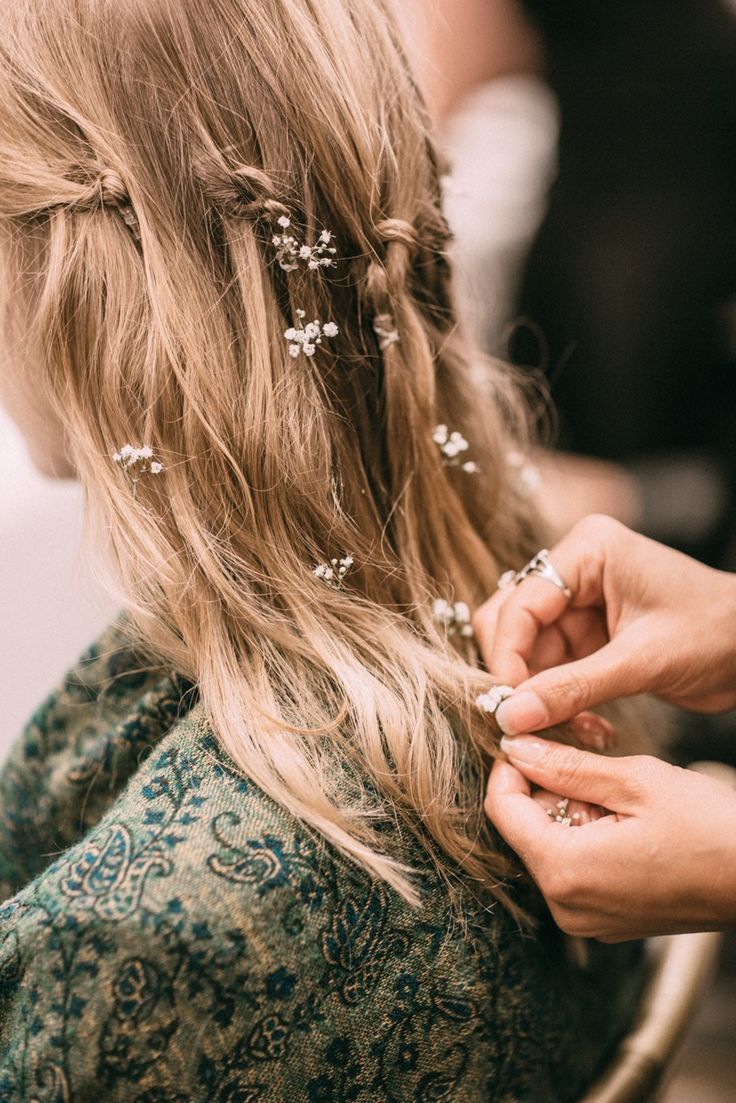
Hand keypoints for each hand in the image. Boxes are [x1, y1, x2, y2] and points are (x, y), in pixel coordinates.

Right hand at [474, 514, 735, 733]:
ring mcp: (577, 603)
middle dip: (518, 676)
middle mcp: (574, 569)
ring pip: (526, 653)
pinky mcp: (585, 634)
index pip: (521, 603)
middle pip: (511, 624)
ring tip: (565, 729)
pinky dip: (558, 701)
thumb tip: (511, 716)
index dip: (507, 656)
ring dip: (538, 695)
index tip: (507, 707)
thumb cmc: (715, 634)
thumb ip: (573, 687)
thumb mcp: (642, 662)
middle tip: (525, 723)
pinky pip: (550, 669)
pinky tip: (583, 726)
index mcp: (588, 550)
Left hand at [485, 737, 735, 939]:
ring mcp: (586, 919)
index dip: (510, 765)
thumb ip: (566, 765)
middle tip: (586, 756)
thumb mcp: (634, 781)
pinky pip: (573, 868)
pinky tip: (622, 819)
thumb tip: (515, 746)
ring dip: (568, 809)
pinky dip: (585, 836)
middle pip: (523, 828)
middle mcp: (566, 906)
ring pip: (548, 845)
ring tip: (614, 789)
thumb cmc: (711, 829)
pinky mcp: (605, 921)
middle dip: (545, 786)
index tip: (532, 737)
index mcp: (565, 871)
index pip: (502, 808)